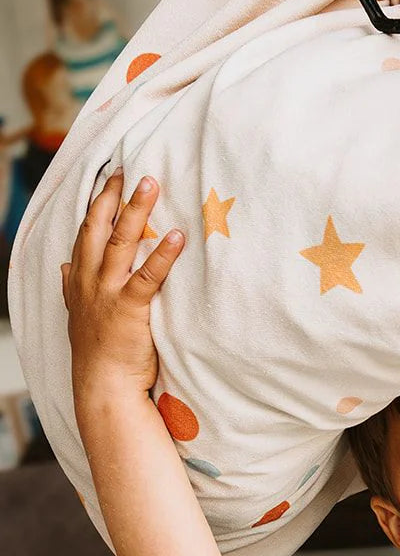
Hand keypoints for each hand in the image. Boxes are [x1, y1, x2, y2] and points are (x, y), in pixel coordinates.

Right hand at [61, 171, 184, 399]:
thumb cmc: (98, 351)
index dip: (98, 204)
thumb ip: (72, 287)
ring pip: (121, 243)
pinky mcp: (129, 309)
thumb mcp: (79, 313)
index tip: (109, 179)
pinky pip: (149, 276)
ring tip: (152, 184)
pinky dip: (164, 255)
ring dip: (137, 212)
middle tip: (130, 169)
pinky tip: (178, 236)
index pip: (86, 232)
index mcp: (80, 279)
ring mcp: (108, 293)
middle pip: (99, 228)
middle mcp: (90, 280)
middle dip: (114, 197)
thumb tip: (64, 267)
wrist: (103, 386)